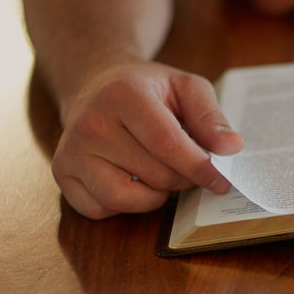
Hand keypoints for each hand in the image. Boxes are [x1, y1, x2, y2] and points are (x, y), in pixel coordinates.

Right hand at [52, 62, 243, 218]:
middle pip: (154, 175)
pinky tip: (132, 180)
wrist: (96, 84)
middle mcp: (91, 123)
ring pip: (125, 199)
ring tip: (159, 173)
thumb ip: (211, 117)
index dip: (200, 168)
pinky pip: (100, 210)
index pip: (168, 145)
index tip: (222, 182)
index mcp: (124, 95)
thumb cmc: (148, 89)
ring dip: (154, 196)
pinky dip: (124, 205)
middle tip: (186, 165)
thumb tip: (231, 148)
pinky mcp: (61, 174)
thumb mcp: (186, 87)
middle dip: (181, 178)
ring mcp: (71, 151)